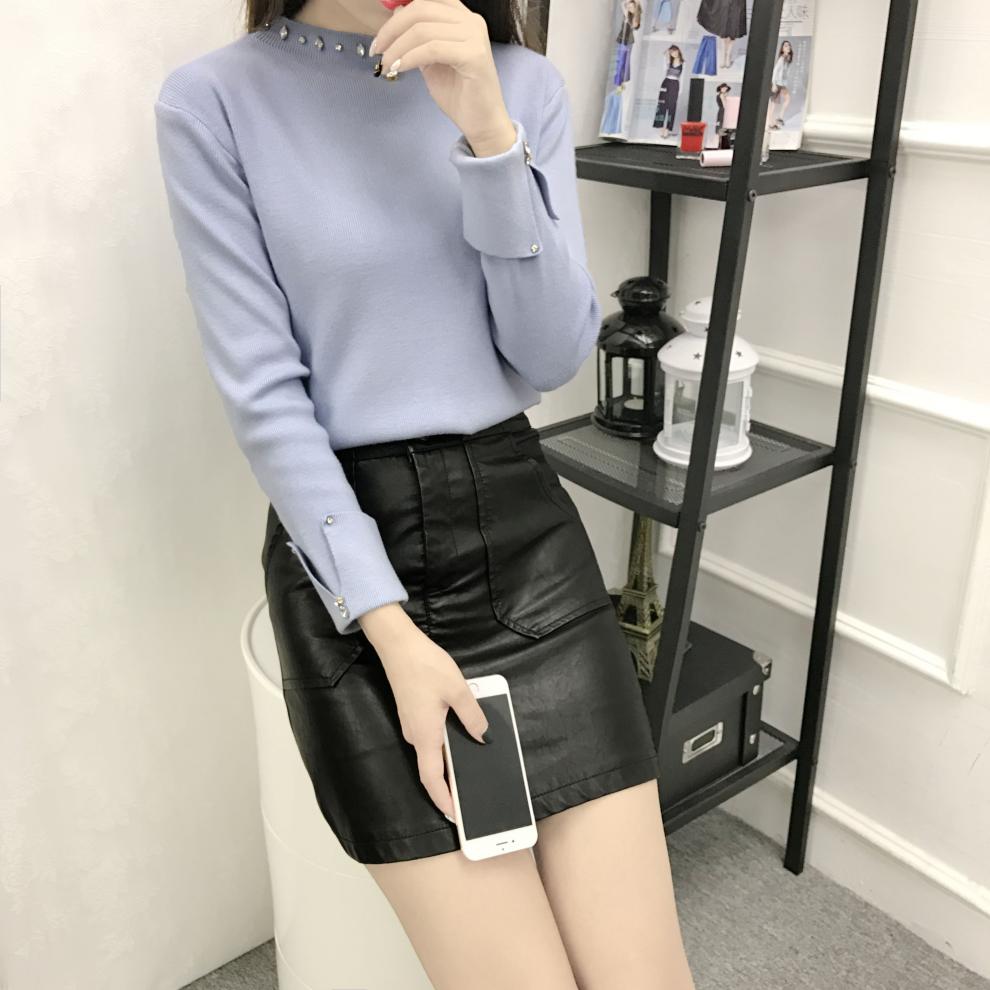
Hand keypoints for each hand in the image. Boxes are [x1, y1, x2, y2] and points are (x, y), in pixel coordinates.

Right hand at [361, 607, 489, 819]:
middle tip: (474, 795)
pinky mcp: (413, 713)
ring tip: (475, 766)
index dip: (443, 800)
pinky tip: (463, 734)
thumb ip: (473, 717)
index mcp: (425, 735)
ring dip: (451, 761)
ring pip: (433, 751)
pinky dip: (446, 743)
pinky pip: (432, 735)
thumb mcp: (458, 690)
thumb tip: (484, 737)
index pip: (432, 778)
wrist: (398, 645)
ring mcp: (412, 724)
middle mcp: (415, 735)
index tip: (455, 817)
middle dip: (452, 784)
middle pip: (433, 768)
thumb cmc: (425, 666)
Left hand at [368, 0, 517, 156]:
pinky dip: (410, 58)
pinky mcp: (473, 55)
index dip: (398, 14)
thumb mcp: (431, 60)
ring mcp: (474, 36)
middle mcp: (470, 21)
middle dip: (392, 30)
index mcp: (461, 17)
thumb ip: (418, 39)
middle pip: (421, 10)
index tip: (380, 38)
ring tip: (387, 65)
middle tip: (378, 50)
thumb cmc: (459, 94)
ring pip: (423, 30)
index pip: (424, 2)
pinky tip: (399, 69)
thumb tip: (396, 15)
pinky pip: (432, 49)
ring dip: (397, 48)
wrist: (482, 122)